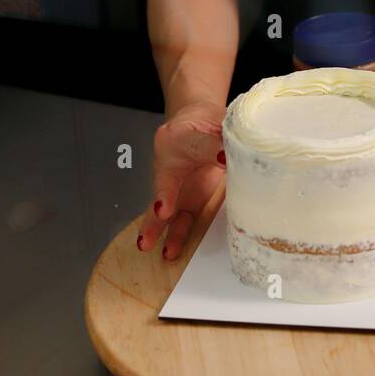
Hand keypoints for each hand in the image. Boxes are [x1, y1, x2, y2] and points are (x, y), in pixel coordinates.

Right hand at [137, 100, 225, 261]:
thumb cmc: (203, 122)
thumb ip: (219, 144)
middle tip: (146, 240)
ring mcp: (179, 186)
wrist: (202, 121)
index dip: (166, 193)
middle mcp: (170, 169)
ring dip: (167, 233)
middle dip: (154, 219)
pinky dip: (180, 234)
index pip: (169, 170)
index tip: (164, 210)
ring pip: (170, 212)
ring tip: (164, 254)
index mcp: (171, 144)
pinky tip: (174, 250)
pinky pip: (184, 218)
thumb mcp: (211, 125)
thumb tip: (227, 158)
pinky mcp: (191, 198)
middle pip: (160, 196)